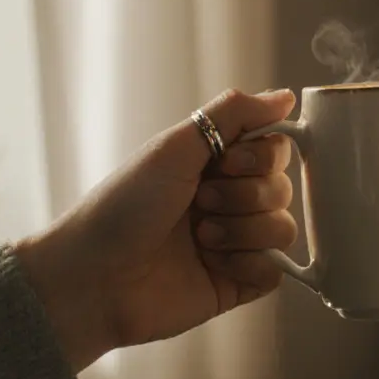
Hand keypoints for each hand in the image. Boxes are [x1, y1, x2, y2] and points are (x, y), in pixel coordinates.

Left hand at [15, 89, 299, 370]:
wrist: (93, 278)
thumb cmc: (123, 207)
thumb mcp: (175, 147)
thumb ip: (234, 114)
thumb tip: (286, 96)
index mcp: (215, 164)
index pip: (275, 148)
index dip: (262, 157)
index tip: (225, 163)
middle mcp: (229, 201)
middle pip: (283, 187)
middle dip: (244, 195)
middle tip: (200, 203)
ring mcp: (235, 243)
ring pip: (283, 228)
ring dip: (243, 230)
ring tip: (200, 238)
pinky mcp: (237, 282)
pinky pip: (275, 269)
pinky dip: (249, 264)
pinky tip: (213, 264)